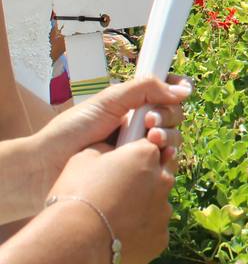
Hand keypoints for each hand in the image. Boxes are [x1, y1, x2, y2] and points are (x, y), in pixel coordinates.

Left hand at [37, 77, 191, 187]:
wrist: (47, 167)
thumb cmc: (70, 132)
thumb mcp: (107, 101)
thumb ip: (144, 89)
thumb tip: (183, 90)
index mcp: (131, 109)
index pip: (165, 96)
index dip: (176, 91)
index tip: (183, 91)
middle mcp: (139, 129)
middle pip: (174, 117)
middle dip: (168, 116)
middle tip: (149, 123)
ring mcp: (140, 152)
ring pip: (173, 140)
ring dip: (168, 136)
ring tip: (150, 140)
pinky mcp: (141, 174)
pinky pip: (167, 166)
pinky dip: (167, 159)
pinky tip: (157, 157)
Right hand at [47, 140, 173, 263]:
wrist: (74, 242)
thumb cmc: (75, 195)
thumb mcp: (83, 158)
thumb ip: (105, 148)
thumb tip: (112, 150)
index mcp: (146, 155)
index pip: (147, 149)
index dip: (130, 158)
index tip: (117, 168)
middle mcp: (164, 180)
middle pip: (155, 177)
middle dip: (138, 184)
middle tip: (111, 197)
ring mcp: (164, 211)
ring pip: (154, 206)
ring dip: (139, 210)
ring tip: (110, 221)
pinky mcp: (161, 238)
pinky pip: (151, 232)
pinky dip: (137, 234)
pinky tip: (115, 238)